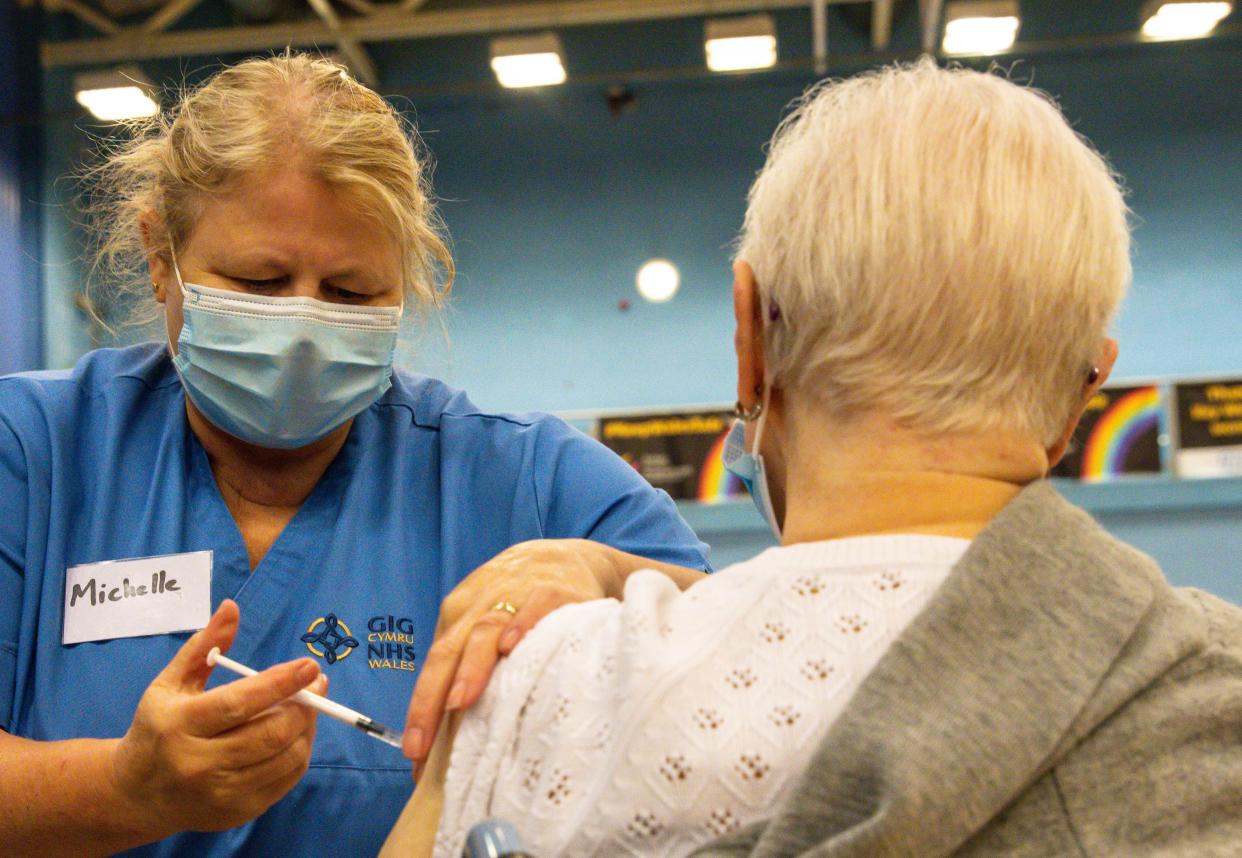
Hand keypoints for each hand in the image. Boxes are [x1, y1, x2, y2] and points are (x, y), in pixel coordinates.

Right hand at [110, 600, 324, 834]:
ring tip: (305, 706)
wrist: (137, 793)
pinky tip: (295, 734)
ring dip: (306, 727)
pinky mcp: (237, 813)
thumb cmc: (158, 727)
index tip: (310, 666)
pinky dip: (299, 752)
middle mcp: (198, 764)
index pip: (239, 703)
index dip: (280, 684)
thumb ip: (204, 646)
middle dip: (304, 705)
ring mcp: (219, 794)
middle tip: (316, 683)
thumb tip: (232, 607)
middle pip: (269, 733)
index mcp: (179, 726)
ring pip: (285, 758)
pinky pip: (285, 780)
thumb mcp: (171, 683)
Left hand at [401, 539, 623, 775]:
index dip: (421, 709)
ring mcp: (515, 593)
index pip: (434, 667)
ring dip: (471, 667)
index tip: (414, 753)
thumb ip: (468, 664)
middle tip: (422, 744)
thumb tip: (447, 732)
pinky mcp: (553, 589)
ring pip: (486, 629)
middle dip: (430, 699)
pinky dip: (522, 624)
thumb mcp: (485, 624)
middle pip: (448, 652)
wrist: (562, 555)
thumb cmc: (518, 600)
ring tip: (459, 702)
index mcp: (459, 616)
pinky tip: (513, 647)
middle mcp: (479, 605)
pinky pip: (535, 605)